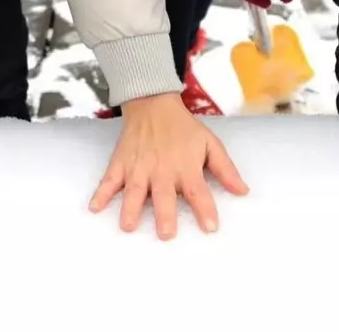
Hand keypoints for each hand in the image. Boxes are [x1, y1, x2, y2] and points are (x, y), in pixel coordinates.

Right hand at [89, 93, 248, 239]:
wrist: (154, 104)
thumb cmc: (184, 129)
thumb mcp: (210, 144)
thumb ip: (225, 169)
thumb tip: (243, 191)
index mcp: (186, 167)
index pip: (198, 192)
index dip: (205, 210)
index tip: (210, 228)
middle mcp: (162, 170)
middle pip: (164, 196)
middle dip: (164, 215)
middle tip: (166, 234)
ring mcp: (139, 167)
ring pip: (134, 191)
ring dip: (131, 208)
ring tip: (128, 226)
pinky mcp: (121, 163)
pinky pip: (109, 180)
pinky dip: (101, 193)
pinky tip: (94, 208)